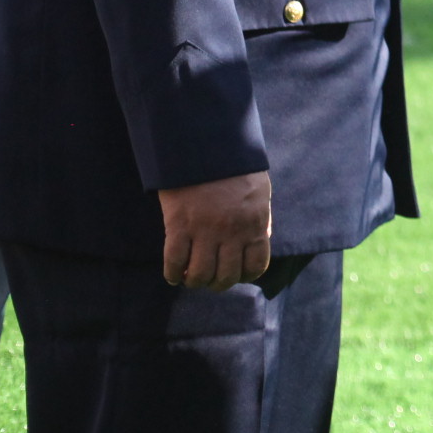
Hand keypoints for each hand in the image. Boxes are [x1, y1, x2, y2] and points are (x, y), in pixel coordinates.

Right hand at [160, 170, 272, 289]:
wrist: (206, 148)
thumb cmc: (235, 169)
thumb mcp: (259, 194)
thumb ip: (259, 220)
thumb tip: (259, 242)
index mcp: (255, 224)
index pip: (255, 266)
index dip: (244, 276)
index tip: (234, 275)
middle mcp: (232, 233)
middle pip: (225, 276)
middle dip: (216, 284)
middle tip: (209, 279)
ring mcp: (205, 231)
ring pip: (199, 274)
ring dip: (194, 281)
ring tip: (190, 278)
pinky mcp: (179, 226)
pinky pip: (174, 262)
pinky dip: (172, 274)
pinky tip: (173, 275)